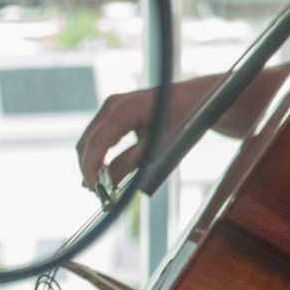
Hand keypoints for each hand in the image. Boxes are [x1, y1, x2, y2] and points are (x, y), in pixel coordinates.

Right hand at [76, 74, 219, 191]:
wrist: (201, 97)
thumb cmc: (188, 117)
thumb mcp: (163, 144)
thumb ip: (132, 163)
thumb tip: (109, 184)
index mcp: (126, 108)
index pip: (97, 143)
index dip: (91, 169)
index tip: (95, 190)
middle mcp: (114, 104)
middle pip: (88, 142)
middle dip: (89, 169)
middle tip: (98, 193)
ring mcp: (113, 107)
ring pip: (90, 140)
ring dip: (93, 163)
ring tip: (101, 186)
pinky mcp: (116, 113)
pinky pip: (99, 136)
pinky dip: (99, 155)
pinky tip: (105, 171)